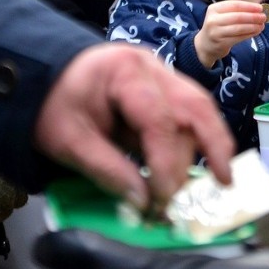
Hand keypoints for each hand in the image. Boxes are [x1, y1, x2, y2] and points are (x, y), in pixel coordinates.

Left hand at [33, 45, 233, 209]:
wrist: (45, 77)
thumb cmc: (55, 105)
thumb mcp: (69, 141)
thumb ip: (108, 170)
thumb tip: (143, 202)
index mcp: (125, 72)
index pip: (158, 119)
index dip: (166, 162)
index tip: (163, 198)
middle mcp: (152, 67)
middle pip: (194, 105)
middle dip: (212, 145)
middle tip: (222, 183)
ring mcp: (161, 74)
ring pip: (199, 107)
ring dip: (210, 143)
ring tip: (218, 179)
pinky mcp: (163, 87)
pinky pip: (190, 111)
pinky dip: (199, 138)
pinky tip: (206, 163)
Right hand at [195, 0, 265, 66]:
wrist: (205, 45)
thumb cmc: (217, 27)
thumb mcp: (222, 15)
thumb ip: (236, 11)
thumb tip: (257, 10)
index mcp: (214, 9)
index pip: (234, 5)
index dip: (249, 6)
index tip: (260, 8)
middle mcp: (213, 20)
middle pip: (237, 17)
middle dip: (253, 17)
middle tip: (263, 17)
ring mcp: (216, 32)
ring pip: (239, 28)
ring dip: (253, 26)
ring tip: (262, 25)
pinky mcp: (221, 43)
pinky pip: (238, 38)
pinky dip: (249, 34)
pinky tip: (256, 32)